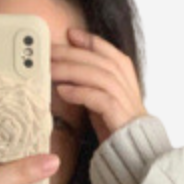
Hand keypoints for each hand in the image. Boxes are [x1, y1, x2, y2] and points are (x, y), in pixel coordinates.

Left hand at [50, 29, 147, 145]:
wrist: (135, 149)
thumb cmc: (116, 123)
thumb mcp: (103, 97)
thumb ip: (91, 83)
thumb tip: (67, 72)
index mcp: (124, 73)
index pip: (105, 49)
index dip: (87, 40)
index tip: (69, 34)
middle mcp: (125, 80)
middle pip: (95, 59)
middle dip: (70, 53)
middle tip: (48, 52)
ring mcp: (123, 96)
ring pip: (95, 74)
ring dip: (70, 71)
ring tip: (50, 71)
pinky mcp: (118, 113)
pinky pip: (96, 97)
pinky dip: (78, 92)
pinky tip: (62, 92)